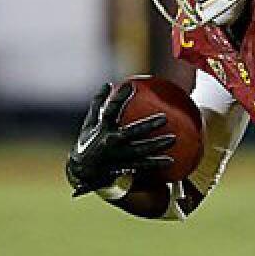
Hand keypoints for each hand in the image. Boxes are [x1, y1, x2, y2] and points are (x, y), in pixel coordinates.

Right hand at [65, 82, 174, 196]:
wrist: (81, 171)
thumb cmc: (88, 142)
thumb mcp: (89, 123)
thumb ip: (98, 104)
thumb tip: (108, 84)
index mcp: (101, 128)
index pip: (110, 110)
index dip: (119, 97)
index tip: (131, 85)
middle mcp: (109, 141)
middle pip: (130, 132)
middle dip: (147, 125)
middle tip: (165, 118)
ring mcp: (116, 156)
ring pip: (139, 150)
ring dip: (156, 145)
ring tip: (173, 138)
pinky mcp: (122, 168)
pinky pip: (141, 165)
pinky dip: (155, 163)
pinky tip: (171, 160)